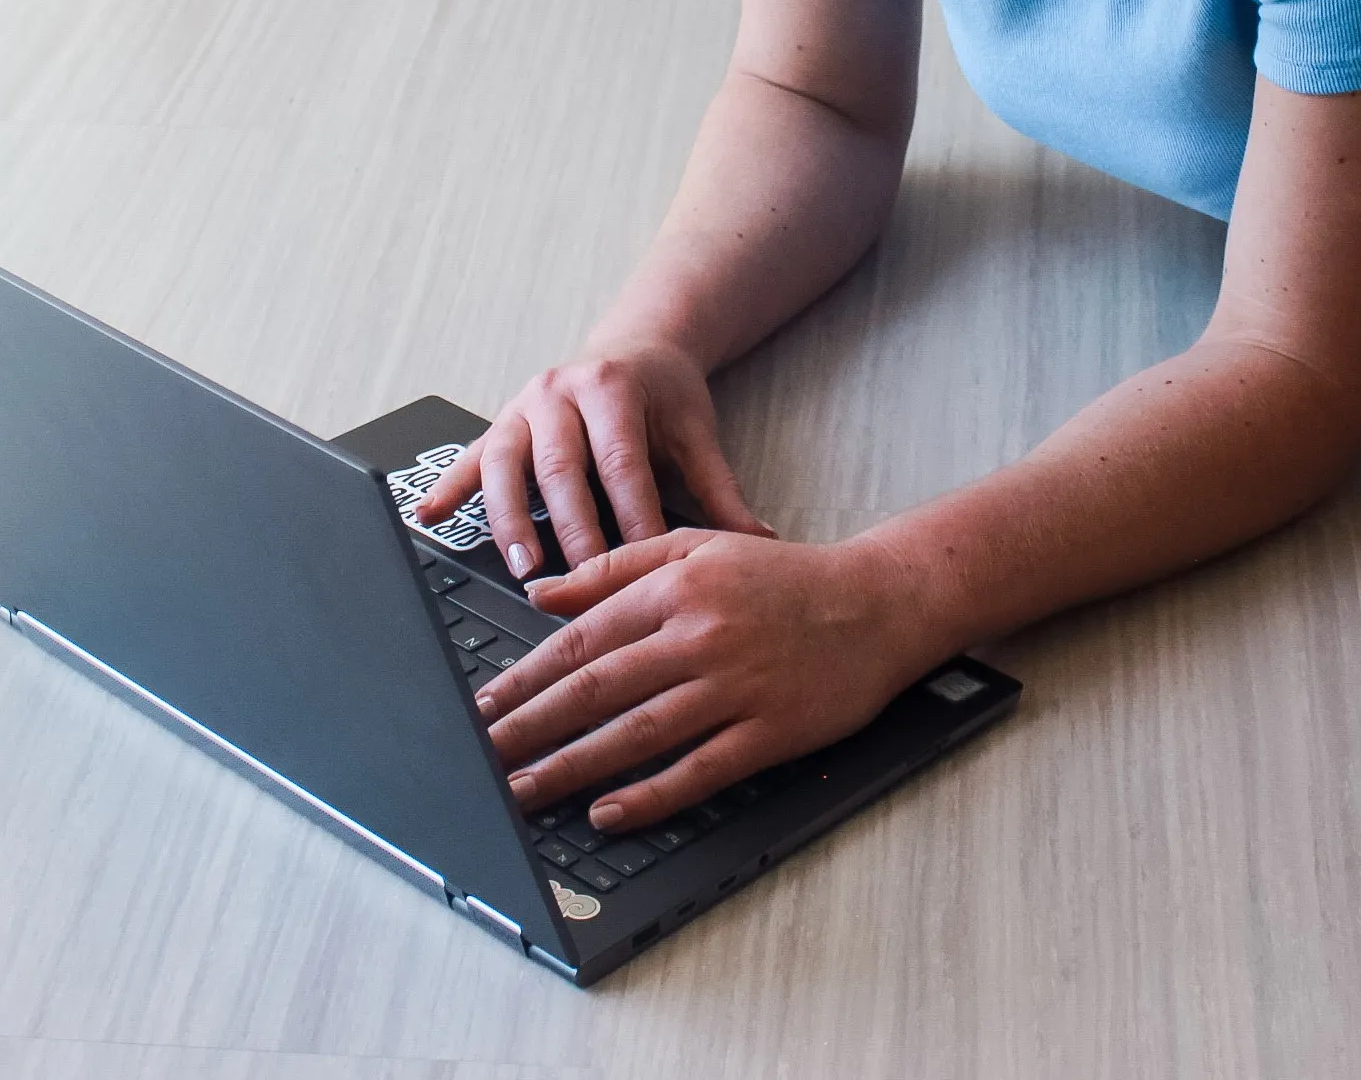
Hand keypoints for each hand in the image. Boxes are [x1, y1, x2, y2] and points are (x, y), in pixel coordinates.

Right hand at [411, 344, 773, 576]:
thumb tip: (760, 544)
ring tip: (520, 567)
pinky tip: (427, 520)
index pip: (621, 464)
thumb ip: (721, 493)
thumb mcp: (695, 435)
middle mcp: (559, 391)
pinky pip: (466, 459)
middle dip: (570, 531)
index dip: (631, 519)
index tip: (641, 571)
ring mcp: (521, 406)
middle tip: (579, 587)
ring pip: (506, 465)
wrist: (635, 345)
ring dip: (509, 519)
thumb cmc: (664, 397)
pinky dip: (447, 490)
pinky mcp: (496, 423)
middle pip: (561, 469)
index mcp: (612, 388)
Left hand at [473, 527, 935, 828]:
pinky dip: (650, 796)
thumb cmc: (781, 577)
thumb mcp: (696, 547)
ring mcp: (735, 686)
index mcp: (676, 587)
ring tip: (526, 790)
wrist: (875, 603)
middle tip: (484, 757)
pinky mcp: (769, 731)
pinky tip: (609, 813)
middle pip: (598, 689)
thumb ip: (615, 568)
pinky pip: (698, 770)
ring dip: (574, 767)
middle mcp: (700, 635)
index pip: (583, 638)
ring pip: (638, 733)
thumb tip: (541, 593)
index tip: (484, 705)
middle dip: (532, 728)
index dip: (527, 677)